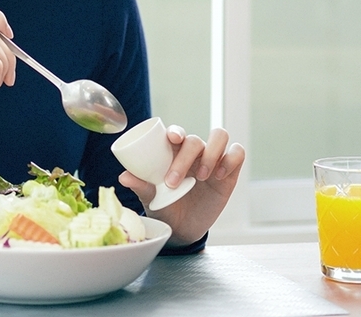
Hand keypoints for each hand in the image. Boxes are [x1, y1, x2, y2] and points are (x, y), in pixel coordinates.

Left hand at [118, 125, 244, 246]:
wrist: (182, 229)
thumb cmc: (164, 208)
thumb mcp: (151, 199)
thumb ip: (141, 186)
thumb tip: (123, 177)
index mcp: (172, 152)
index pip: (177, 132)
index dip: (176, 131)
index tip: (172, 139)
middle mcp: (193, 152)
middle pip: (195, 139)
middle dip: (185, 158)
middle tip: (173, 182)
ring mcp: (212, 159)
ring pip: (220, 136)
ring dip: (211, 153)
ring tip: (202, 176)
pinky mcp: (229, 171)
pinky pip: (237, 154)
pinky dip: (230, 159)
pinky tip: (219, 175)